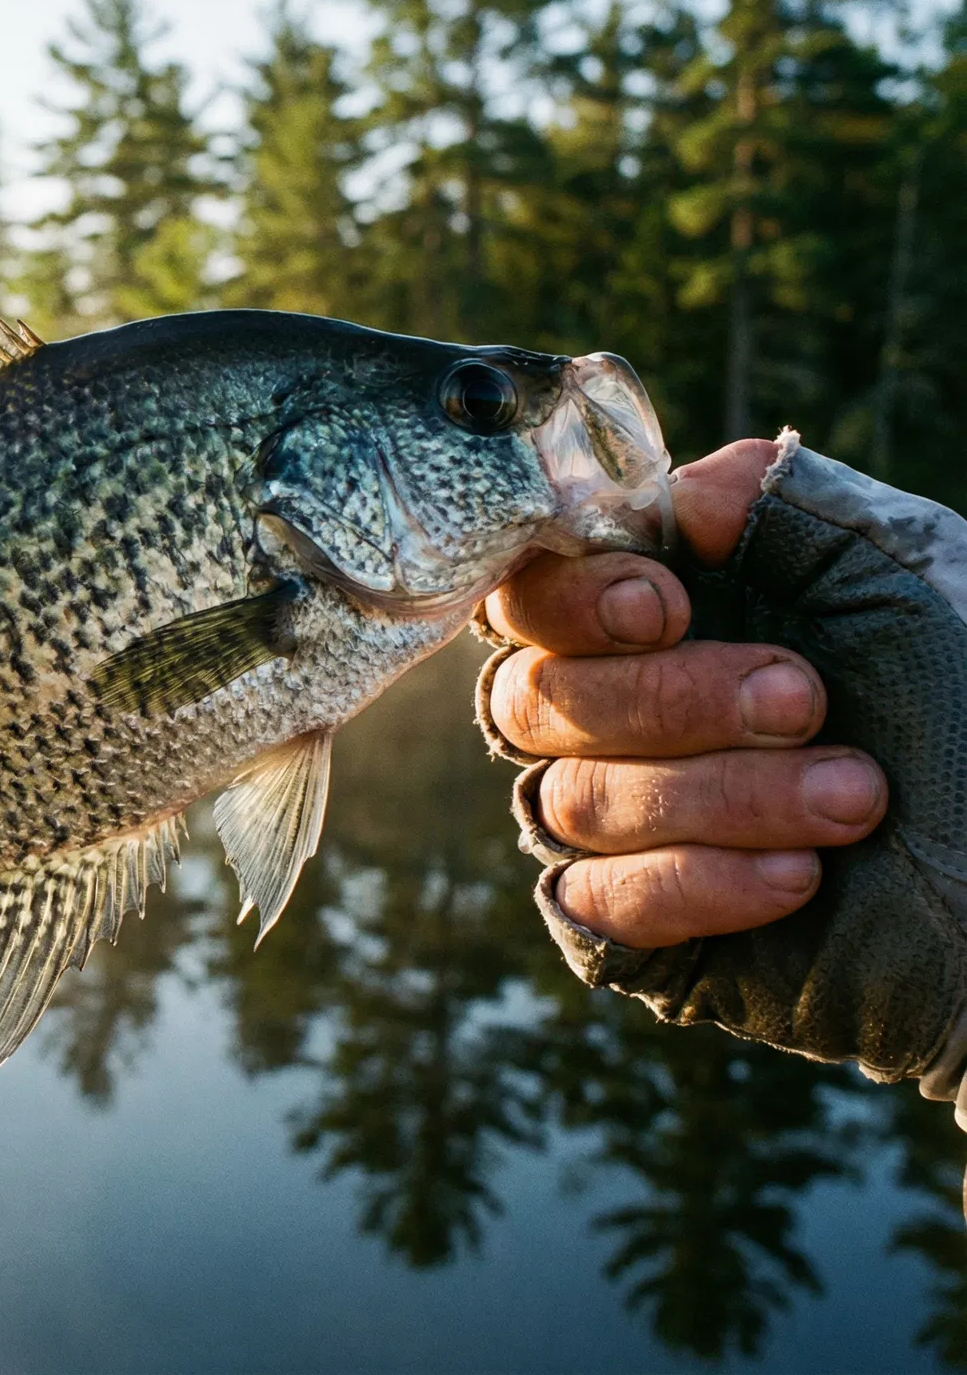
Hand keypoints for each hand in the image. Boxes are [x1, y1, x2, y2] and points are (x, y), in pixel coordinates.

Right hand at [483, 439, 888, 947]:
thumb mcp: (898, 578)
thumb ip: (787, 513)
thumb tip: (677, 495)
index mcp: (651, 623)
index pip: (530, 594)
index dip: (569, 599)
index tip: (666, 609)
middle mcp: (613, 719)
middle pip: (533, 697)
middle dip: (667, 700)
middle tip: (804, 702)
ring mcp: (619, 828)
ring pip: (574, 801)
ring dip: (720, 794)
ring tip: (855, 798)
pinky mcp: (638, 932)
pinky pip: (599, 904)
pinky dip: (697, 881)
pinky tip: (799, 876)